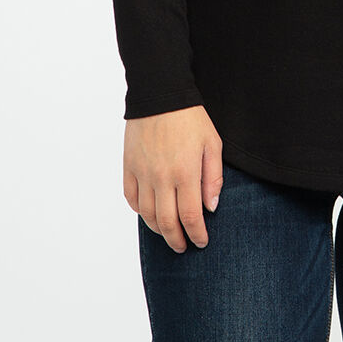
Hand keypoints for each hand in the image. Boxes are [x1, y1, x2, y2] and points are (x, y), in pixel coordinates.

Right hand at [123, 105, 223, 252]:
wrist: (160, 94)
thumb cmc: (191, 117)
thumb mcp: (212, 143)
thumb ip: (213, 178)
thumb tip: (211, 207)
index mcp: (185, 173)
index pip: (191, 217)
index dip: (197, 235)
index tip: (202, 242)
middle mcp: (161, 178)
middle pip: (167, 223)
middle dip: (177, 241)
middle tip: (183, 247)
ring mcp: (142, 173)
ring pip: (147, 215)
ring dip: (158, 230)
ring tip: (168, 233)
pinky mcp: (129, 166)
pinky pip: (131, 198)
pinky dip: (140, 211)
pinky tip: (150, 212)